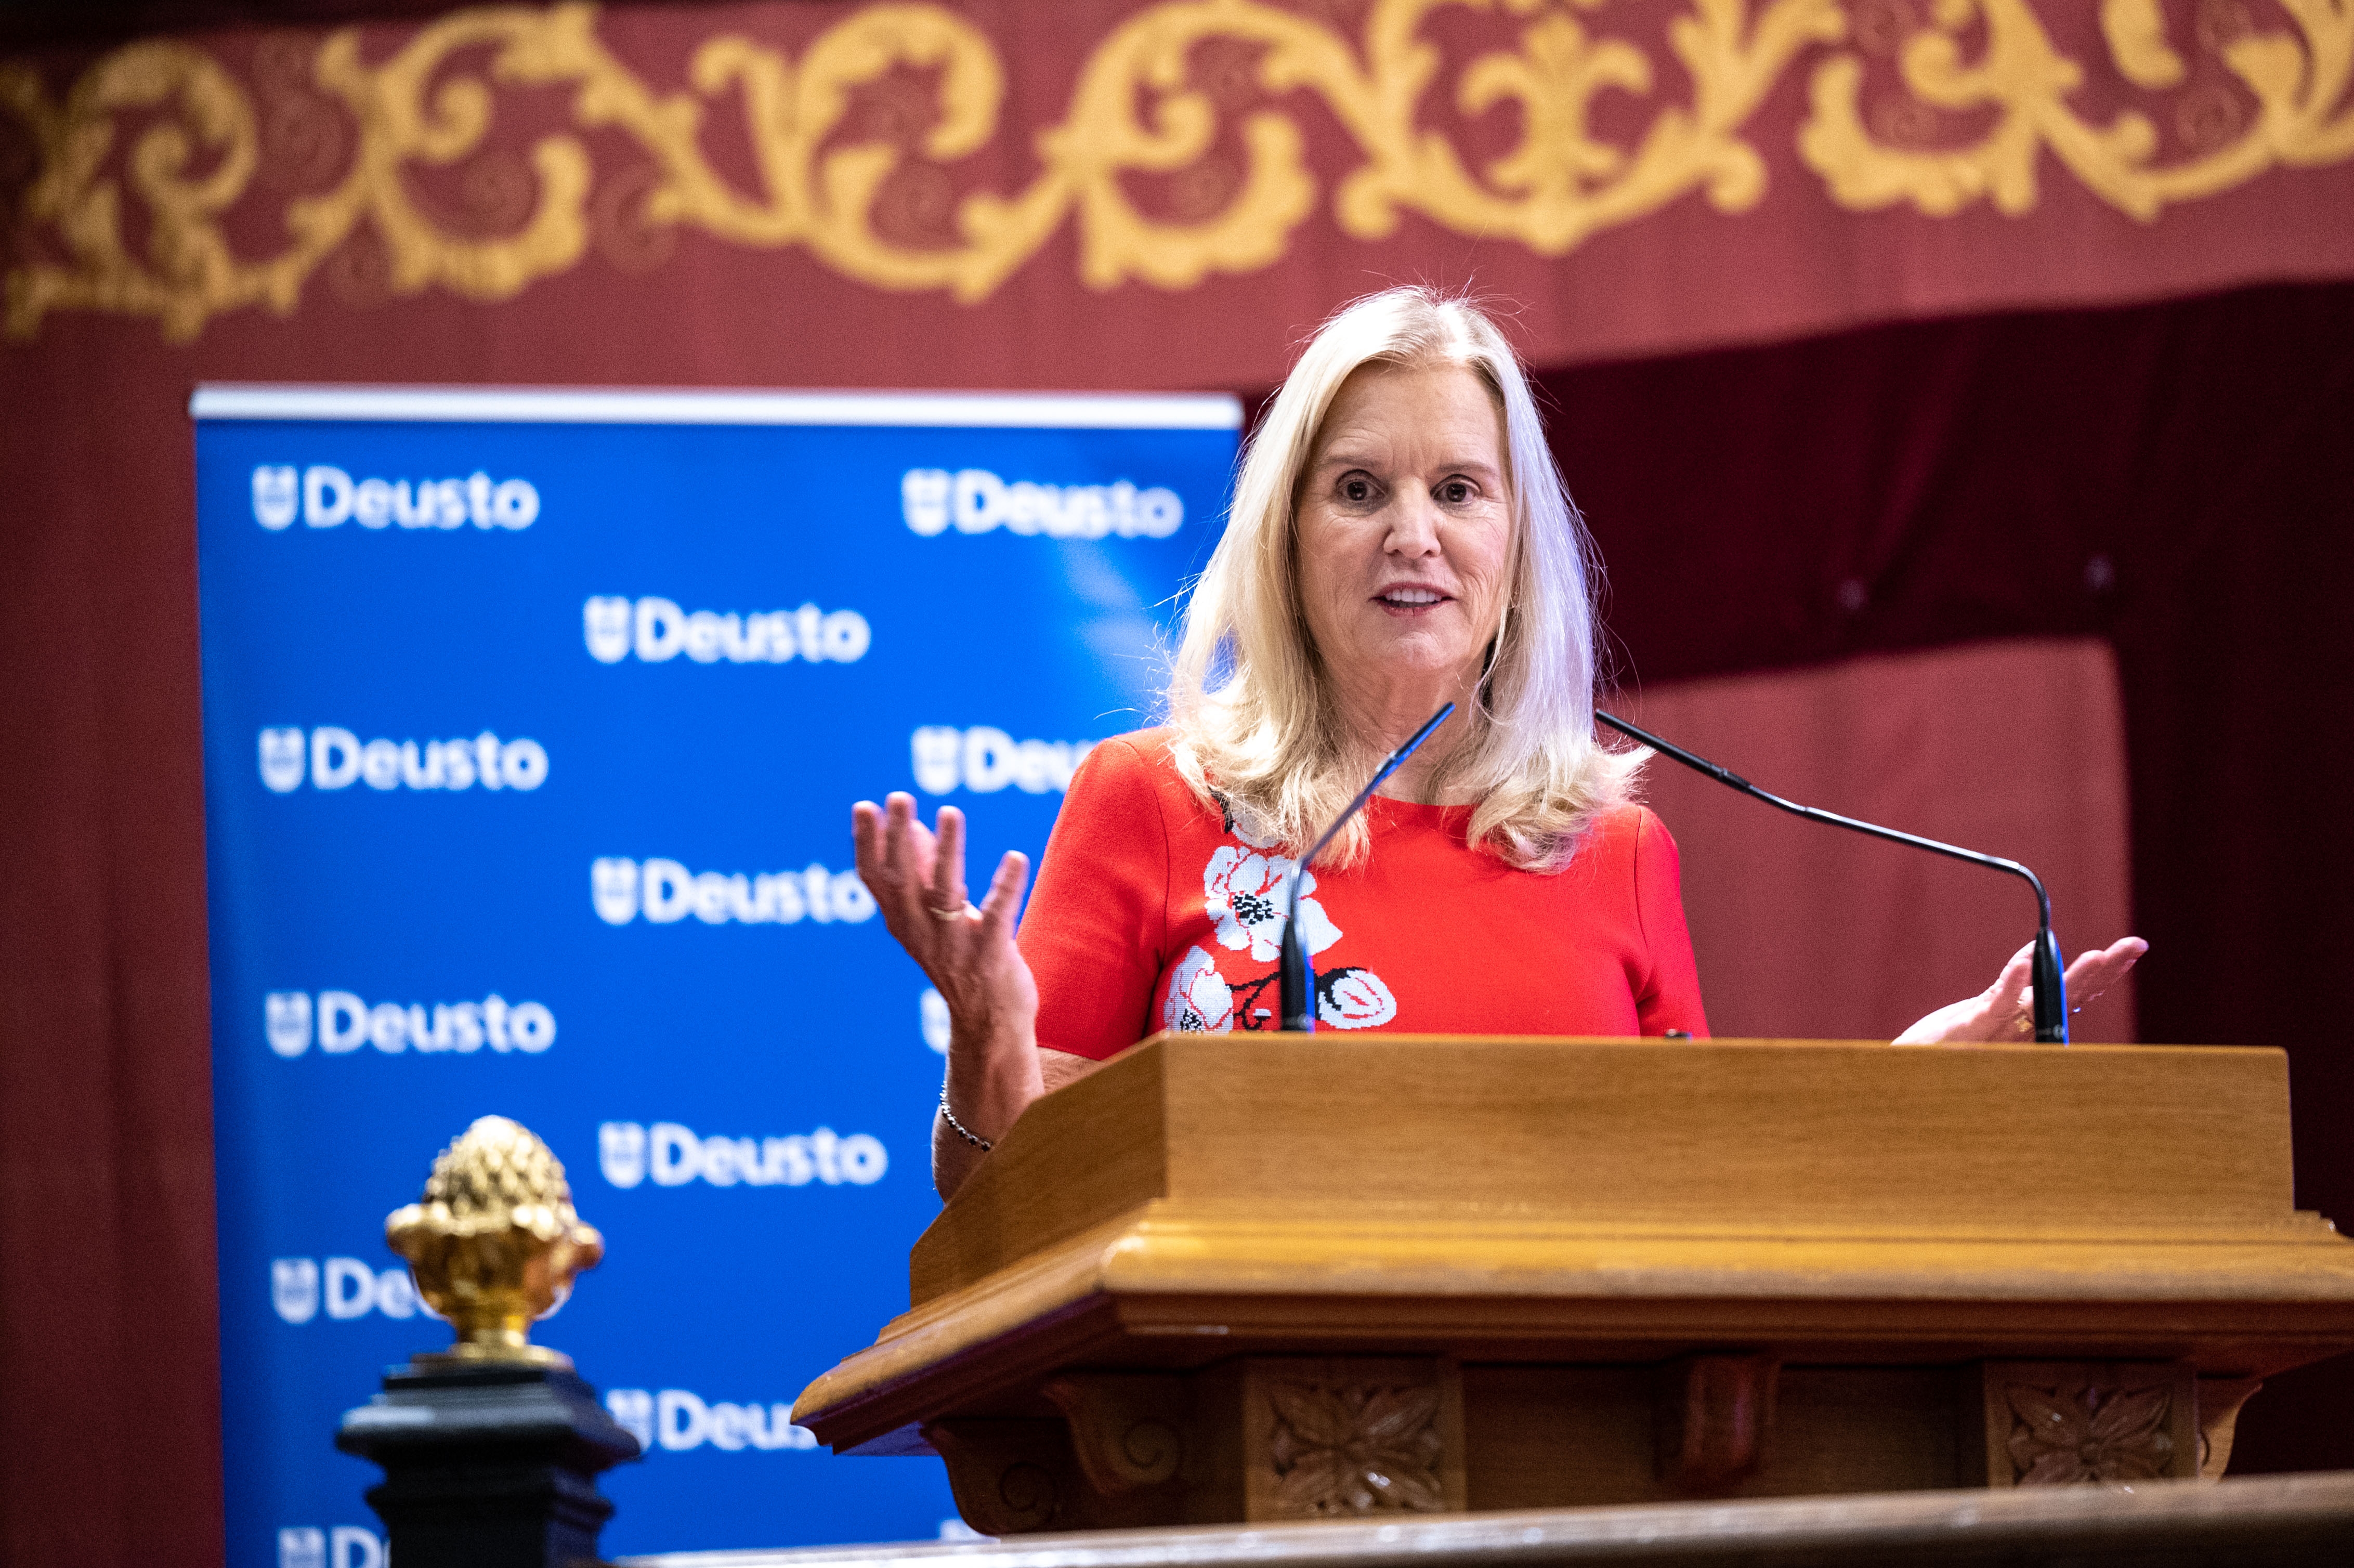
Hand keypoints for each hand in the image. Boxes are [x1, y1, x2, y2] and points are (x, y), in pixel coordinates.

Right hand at [852, 792, 1039, 1037]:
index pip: (875, 878)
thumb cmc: (960, 960)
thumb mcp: (931, 918)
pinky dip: (1006, 886)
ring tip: (950, 812)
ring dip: (948, 850)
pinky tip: (1015, 857)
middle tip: (899, 797)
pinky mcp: (990, 955)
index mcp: (902, 920)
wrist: (988, 1023)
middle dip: (898, 836)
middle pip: (903, 879)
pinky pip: (997, 916)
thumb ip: (922, 873)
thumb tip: (913, 826)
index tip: (865, 805)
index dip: (867, 843)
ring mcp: (954, 944)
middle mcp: (920, 930)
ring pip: (946, 892)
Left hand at [1894, 936, 2148, 1044]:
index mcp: (2030, 1021)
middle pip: (2070, 995)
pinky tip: (2024, 961)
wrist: (1913, 1074)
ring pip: (2043, 1002)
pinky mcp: (1972, 1028)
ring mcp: (2001, 1031)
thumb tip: (2034, 950)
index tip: (2133, 949)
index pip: (2075, 993)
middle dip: (2104, 970)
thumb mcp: (1985, 1008)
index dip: (2104, 973)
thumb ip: (2010, 984)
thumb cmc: (1951, 1045)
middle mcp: (2023, 1028)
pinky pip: (1996, 1005)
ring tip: (2097, 955)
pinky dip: (2012, 983)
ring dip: (2071, 978)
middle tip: (2134, 946)